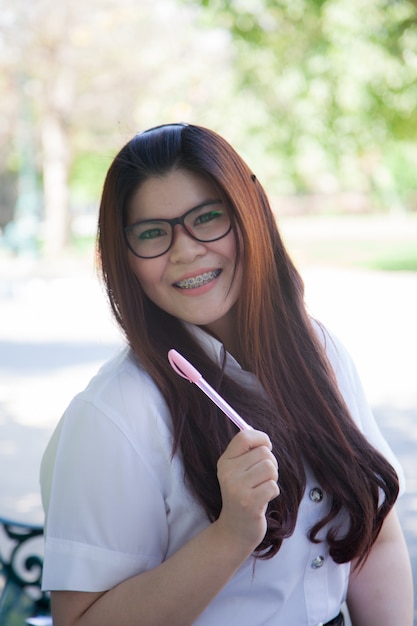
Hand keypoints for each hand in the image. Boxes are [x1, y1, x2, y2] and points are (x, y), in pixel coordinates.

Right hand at [216, 430, 279, 554]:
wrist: (235, 530)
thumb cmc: (244, 495)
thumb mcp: (238, 472)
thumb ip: (247, 453)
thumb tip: (259, 433)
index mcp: (225, 461)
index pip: (244, 436)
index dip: (261, 438)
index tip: (265, 447)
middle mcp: (227, 473)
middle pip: (264, 453)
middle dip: (271, 464)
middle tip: (263, 478)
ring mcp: (237, 488)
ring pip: (270, 468)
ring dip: (273, 478)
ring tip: (263, 488)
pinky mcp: (249, 503)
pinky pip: (273, 486)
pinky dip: (273, 492)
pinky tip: (263, 500)